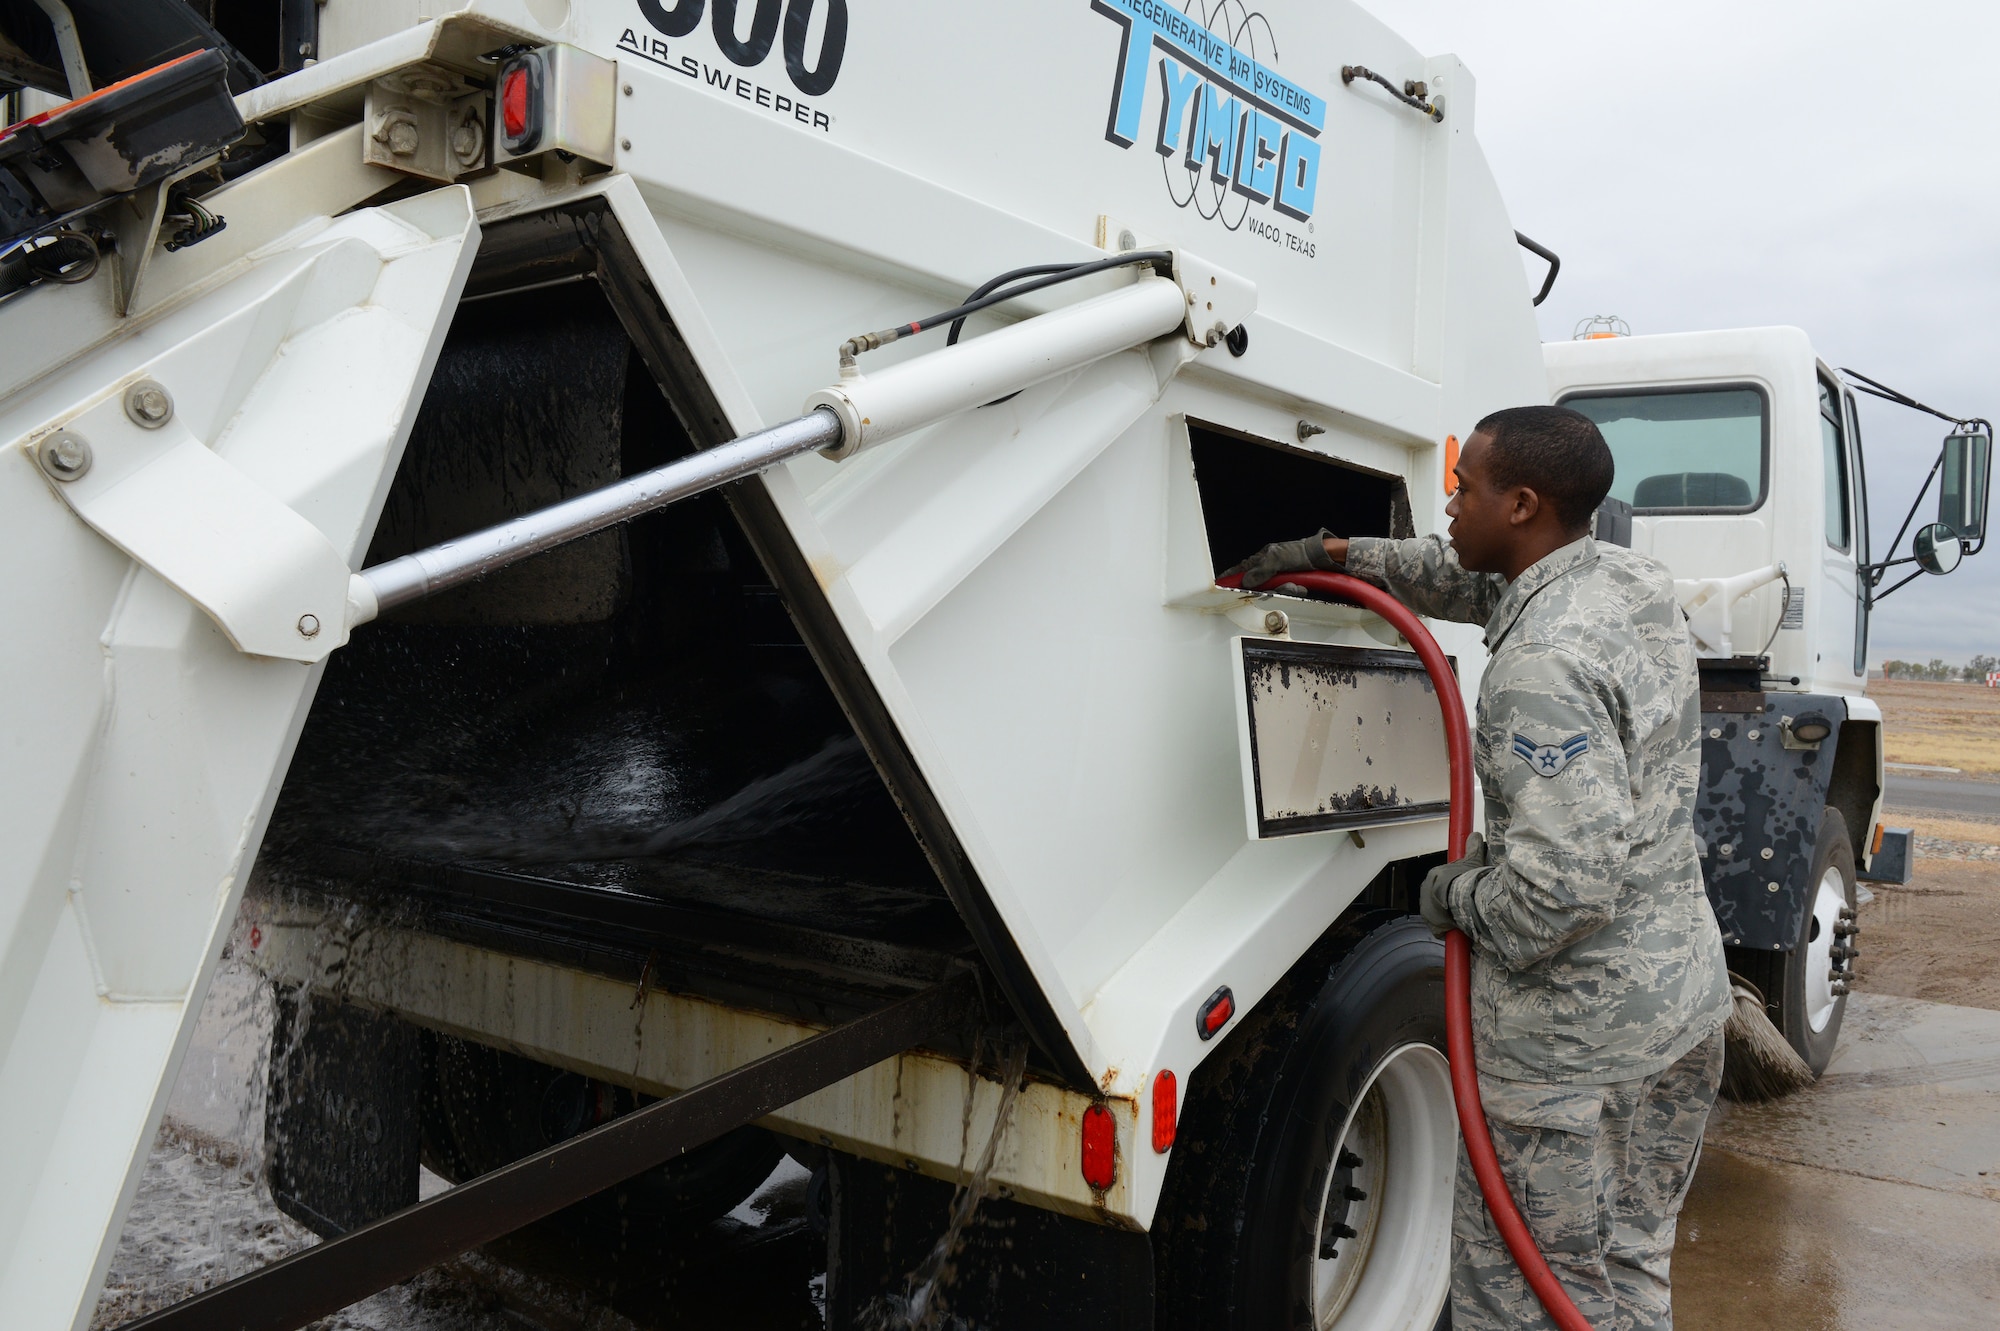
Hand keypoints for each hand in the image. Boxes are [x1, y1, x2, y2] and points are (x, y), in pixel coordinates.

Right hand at [1222, 530, 1339, 589]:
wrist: (1324, 559)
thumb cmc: (1301, 552)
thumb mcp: (1278, 558)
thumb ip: (1260, 570)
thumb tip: (1246, 581)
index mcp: (1261, 560)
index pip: (1241, 570)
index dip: (1231, 579)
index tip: (1221, 586)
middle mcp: (1268, 571)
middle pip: (1258, 588)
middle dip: (1271, 589)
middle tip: (1282, 586)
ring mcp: (1279, 580)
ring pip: (1273, 594)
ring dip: (1286, 590)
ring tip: (1296, 584)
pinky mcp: (1290, 587)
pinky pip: (1286, 596)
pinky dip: (1295, 592)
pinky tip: (1301, 586)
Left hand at [1419, 833, 1486, 936]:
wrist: (1460, 897)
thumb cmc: (1465, 878)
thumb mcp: (1472, 860)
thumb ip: (1472, 848)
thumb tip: (1475, 834)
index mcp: (1433, 876)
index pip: (1442, 882)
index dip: (1453, 887)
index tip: (1461, 891)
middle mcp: (1425, 891)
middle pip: (1439, 898)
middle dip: (1450, 902)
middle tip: (1465, 905)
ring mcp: (1427, 909)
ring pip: (1439, 913)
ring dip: (1450, 916)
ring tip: (1465, 917)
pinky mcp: (1431, 924)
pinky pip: (1441, 928)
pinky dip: (1450, 928)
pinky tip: (1461, 927)